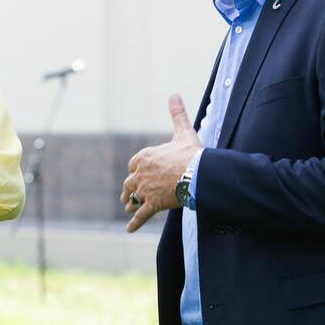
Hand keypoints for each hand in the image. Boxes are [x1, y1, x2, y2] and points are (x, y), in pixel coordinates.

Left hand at [120, 94, 201, 232]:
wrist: (196, 173)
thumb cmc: (190, 153)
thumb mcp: (182, 131)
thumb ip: (177, 114)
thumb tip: (174, 94)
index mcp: (145, 156)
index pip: (134, 164)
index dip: (136, 169)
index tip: (137, 172)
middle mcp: (140, 173)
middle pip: (130, 183)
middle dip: (129, 188)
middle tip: (128, 194)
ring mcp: (145, 190)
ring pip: (133, 199)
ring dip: (130, 203)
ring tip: (128, 208)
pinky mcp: (152, 204)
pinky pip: (141, 215)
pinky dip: (134, 223)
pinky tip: (129, 230)